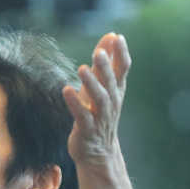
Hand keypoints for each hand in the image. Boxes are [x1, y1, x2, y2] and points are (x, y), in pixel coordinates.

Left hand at [63, 33, 130, 166]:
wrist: (99, 152)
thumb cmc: (99, 113)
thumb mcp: (104, 85)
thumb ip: (106, 61)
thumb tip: (111, 35)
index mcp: (116, 90)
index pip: (123, 69)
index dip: (121, 53)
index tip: (118, 38)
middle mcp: (112, 102)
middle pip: (110, 82)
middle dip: (106, 67)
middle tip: (99, 53)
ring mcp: (100, 116)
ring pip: (99, 99)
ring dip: (91, 84)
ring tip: (82, 69)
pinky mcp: (87, 129)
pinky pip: (82, 115)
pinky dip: (75, 103)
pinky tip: (66, 90)